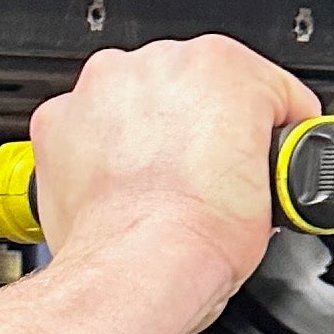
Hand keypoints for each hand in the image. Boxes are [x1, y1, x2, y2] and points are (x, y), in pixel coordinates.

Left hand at [27, 37, 321, 333]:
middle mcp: (158, 62)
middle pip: (192, 86)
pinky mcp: (58, 119)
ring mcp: (102, 87)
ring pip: (134, 100)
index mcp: (222, 64)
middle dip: (200, 125)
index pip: (263, 87)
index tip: (260, 149)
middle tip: (206, 176)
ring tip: (158, 185)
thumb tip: (253, 163)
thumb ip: (264, 152)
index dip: (266, 127)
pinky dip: (95, 152)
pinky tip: (116, 187)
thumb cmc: (202, 235)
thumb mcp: (275, 187)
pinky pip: (84, 127)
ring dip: (145, 132)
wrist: (139, 271)